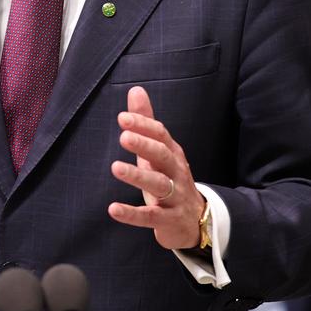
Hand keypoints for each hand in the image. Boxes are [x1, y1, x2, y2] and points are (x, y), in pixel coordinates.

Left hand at [108, 85, 204, 249]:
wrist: (197, 221)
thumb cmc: (170, 179)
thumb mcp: (158, 150)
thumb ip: (146, 122)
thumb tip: (136, 90)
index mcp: (172, 153)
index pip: (160, 134)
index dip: (143, 125)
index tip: (123, 117)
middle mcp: (176, 172)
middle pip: (163, 155)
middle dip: (144, 145)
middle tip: (124, 136)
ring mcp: (176, 196)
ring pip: (159, 185)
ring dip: (138, 176)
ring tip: (115, 167)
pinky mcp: (170, 220)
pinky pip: (151, 217)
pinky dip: (132, 214)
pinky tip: (113, 209)